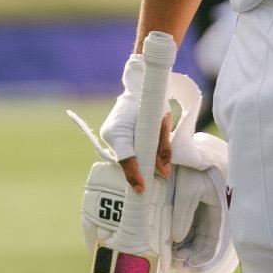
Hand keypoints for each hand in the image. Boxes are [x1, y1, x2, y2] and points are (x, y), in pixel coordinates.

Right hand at [98, 54, 175, 195]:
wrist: (139, 83)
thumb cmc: (152, 100)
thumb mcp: (162, 124)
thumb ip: (162, 148)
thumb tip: (165, 171)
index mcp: (120, 130)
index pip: (127, 158)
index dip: (134, 175)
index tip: (141, 188)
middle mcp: (110, 134)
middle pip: (126, 160)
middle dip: (138, 170)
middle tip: (147, 185)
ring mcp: (108, 134)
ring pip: (125, 155)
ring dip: (138, 160)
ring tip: (150, 166)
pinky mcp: (111, 133)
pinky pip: (124, 149)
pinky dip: (134, 153)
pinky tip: (143, 154)